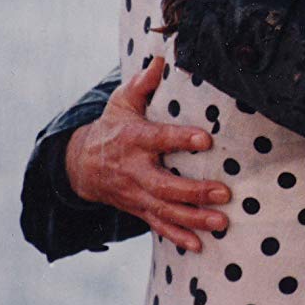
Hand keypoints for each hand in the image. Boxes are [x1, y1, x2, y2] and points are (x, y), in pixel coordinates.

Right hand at [65, 56, 229, 252]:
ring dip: (193, 219)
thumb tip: (162, 58)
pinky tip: (199, 245)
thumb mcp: (121, 102)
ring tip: (221, 222)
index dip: (181, 139)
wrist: (81, 165)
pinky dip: (177, 237)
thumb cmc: (112, 127)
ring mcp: (136, 194)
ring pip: (165, 210)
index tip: (206, 139)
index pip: (159, 138)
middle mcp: (135, 170)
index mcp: (134, 139)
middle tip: (223, 193)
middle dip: (194, 192)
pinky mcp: (138, 209)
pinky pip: (158, 225)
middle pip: (165, 185)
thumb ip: (142, 83)